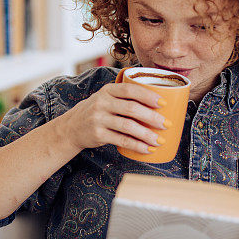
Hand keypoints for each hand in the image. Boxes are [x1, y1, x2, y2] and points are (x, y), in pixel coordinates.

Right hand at [53, 81, 168, 154]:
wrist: (72, 127)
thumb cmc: (97, 111)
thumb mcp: (106, 98)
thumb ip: (125, 97)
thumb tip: (158, 103)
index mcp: (108, 90)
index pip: (130, 90)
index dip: (148, 96)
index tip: (163, 103)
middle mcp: (102, 103)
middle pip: (132, 109)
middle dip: (152, 117)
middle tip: (166, 124)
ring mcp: (99, 119)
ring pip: (128, 126)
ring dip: (147, 134)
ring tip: (159, 140)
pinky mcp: (98, 135)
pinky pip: (121, 140)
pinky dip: (137, 145)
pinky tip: (147, 149)